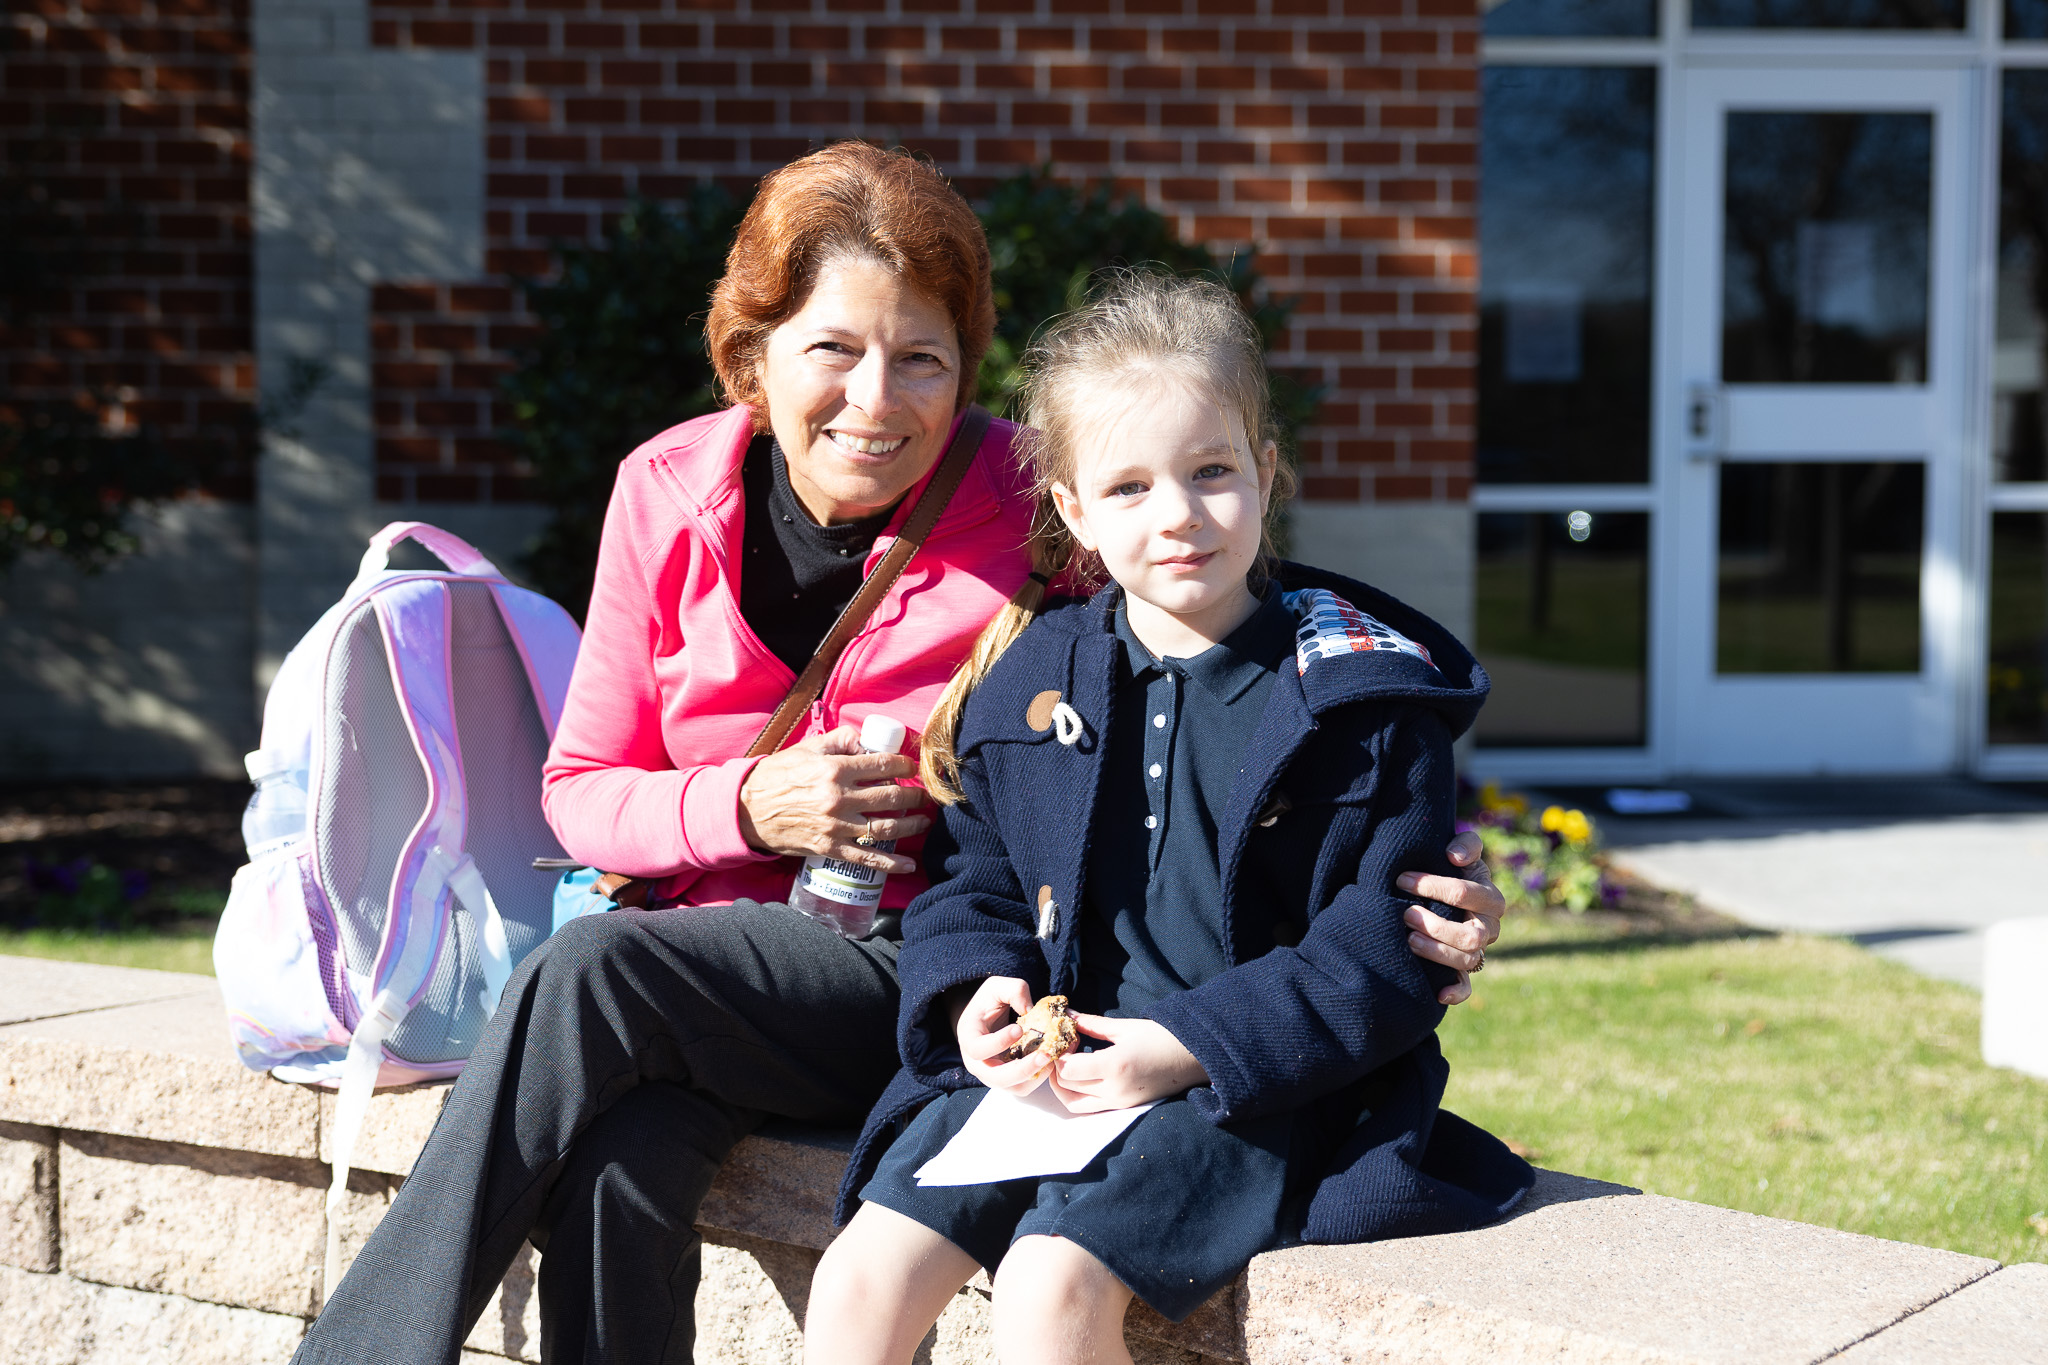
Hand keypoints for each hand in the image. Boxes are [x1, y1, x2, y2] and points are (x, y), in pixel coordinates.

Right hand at [737, 723, 931, 873]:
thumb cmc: (778, 775)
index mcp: (835, 769)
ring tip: (923, 821)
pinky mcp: (829, 849)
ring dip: (912, 825)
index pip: (882, 764)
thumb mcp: (808, 749)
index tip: (912, 766)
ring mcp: (836, 826)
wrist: (748, 809)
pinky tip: (909, 864)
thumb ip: (842, 740)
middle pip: (892, 796)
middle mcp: (839, 798)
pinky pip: (866, 858)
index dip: (904, 763)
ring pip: (886, 827)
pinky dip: (891, 864)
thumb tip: (869, 741)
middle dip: (915, 795)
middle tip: (925, 795)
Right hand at [953, 976, 1056, 1096]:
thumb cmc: (989, 1002)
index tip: (1019, 1028)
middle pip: (997, 1078)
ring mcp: (993, 1075)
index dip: (998, 1042)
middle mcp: (978, 1063)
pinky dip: (1039, 1077)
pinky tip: (1050, 1060)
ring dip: (1035, 1075)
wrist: (987, 1017)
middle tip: (1045, 1055)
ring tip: (1051, 1058)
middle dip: (1023, 1069)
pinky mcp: (1009, 1080)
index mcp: (969, 1039)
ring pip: (1014, 1087)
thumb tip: (1030, 1009)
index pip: (978, 1049)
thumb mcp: (997, 987)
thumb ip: (1014, 991)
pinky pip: (1024, 1086)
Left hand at [1044, 1013, 1207, 1113]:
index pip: (1068, 1070)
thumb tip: (1067, 1017)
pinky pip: (1090, 1108)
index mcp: (1115, 1065)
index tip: (1066, 1040)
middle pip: (1067, 1086)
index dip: (1058, 1055)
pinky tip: (1084, 1076)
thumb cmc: (1162, 1037)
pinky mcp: (1123, 1108)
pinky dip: (1078, 1095)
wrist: (1193, 1058)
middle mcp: (1115, 1089)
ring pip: (1074, 1104)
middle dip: (1057, 1067)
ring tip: (1070, 1066)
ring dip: (1063, 1087)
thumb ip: (1092, 1024)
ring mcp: (1119, 1102)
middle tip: (1066, 1050)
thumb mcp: (1125, 1027)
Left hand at [1397, 829, 1504, 1005]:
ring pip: (1467, 961)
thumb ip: (1466, 844)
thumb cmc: (1449, 868)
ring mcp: (1477, 951)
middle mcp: (1488, 928)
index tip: (1402, 880)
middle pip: (1471, 935)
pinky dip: (1455, 993)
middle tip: (1406, 913)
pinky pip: (1466, 987)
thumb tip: (1454, 856)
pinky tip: (1438, 993)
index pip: (1466, 893)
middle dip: (1436, 925)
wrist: (1440, 892)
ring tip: (1408, 939)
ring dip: (1437, 952)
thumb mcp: (1461, 850)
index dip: (1432, 885)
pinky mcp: (1462, 970)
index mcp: (1490, 898)